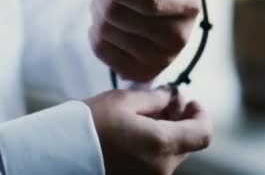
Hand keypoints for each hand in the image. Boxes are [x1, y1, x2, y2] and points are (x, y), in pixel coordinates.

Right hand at [84, 88, 211, 174]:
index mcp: (162, 144)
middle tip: (164, 100)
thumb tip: (170, 97)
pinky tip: (136, 130)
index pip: (203, 134)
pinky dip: (153, 145)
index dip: (201, 114)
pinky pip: (155, 162)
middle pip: (186, 144)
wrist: (61, 152)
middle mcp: (161, 168)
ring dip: (166, 132)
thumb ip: (154, 98)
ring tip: (145, 113)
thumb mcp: (123, 100)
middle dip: (180, 120)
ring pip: (170, 153)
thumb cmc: (90, 123)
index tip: (189, 101)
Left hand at [89, 0, 200, 81]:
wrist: (160, 23)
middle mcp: (180, 38)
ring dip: (97, 15)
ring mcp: (162, 60)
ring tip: (106, 10)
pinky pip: (100, 49)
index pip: (147, 0)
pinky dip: (94, 34)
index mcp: (188, 5)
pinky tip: (106, 28)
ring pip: (106, 31)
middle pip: (119, 15)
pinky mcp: (141, 73)